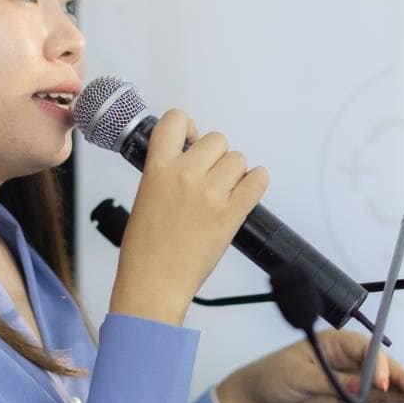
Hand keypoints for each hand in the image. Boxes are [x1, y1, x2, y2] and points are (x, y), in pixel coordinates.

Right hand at [109, 109, 269, 324]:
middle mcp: (185, 175)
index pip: (175, 120)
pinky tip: (248, 189)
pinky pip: (257, 181)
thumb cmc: (145, 247)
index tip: (191, 140)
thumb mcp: (145, 195)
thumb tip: (191, 156)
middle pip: (217, 140)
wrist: (154, 282)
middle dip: (215, 156)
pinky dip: (256, 182)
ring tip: (223, 192)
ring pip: (238, 159)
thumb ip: (166, 171)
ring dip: (235, 172)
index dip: (187, 126)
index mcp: (157, 168)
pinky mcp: (231, 214)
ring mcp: (210, 194)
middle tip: (209, 176)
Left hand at [213, 329, 403, 402]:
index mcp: (335, 344)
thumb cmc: (270, 377)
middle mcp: (346, 359)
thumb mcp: (299, 377)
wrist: (252, 400)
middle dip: (403, 378)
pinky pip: (374, 400)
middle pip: (381, 367)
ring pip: (383, 384)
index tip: (382, 383)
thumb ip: (332, 382)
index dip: (379, 366)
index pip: (366, 350)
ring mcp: (348, 380)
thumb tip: (362, 386)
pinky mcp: (346, 398)